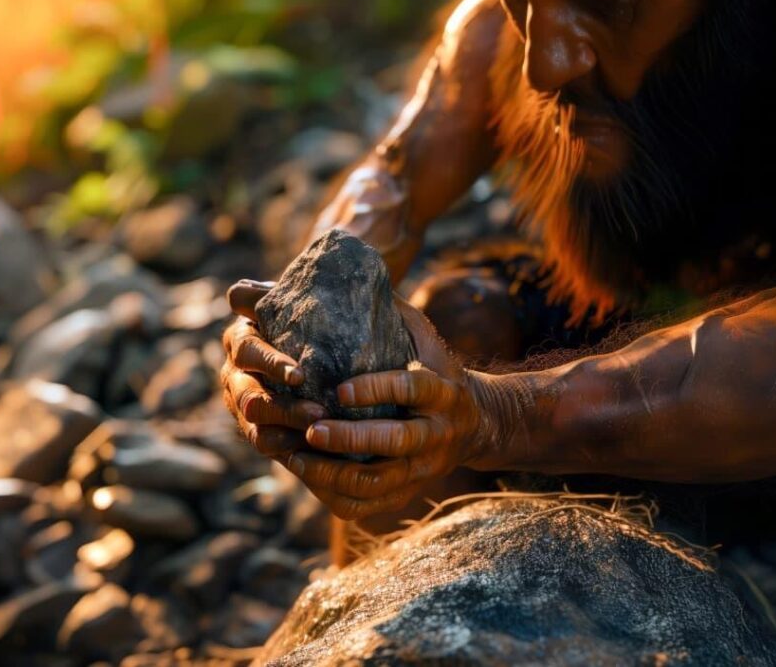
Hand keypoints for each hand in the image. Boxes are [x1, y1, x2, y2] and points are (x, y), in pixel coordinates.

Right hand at [220, 280, 327, 461]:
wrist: (322, 347)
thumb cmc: (310, 318)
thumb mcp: (296, 302)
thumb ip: (269, 296)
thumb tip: (239, 294)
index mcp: (241, 339)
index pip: (248, 351)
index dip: (271, 364)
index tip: (300, 375)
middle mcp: (235, 374)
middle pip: (250, 396)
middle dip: (283, 406)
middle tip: (319, 412)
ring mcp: (244, 406)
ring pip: (257, 425)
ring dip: (287, 430)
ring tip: (320, 433)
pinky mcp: (259, 431)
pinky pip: (267, 445)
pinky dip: (290, 449)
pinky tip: (318, 450)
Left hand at [294, 297, 485, 520]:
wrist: (477, 422)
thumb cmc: (436, 366)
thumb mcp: (422, 334)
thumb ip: (385, 308)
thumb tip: (332, 270)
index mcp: (442, 390)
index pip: (411, 389)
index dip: (377, 389)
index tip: (340, 390)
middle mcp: (437, 432)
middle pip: (396, 443)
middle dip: (351, 439)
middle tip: (310, 430)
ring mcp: (425, 467)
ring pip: (380, 481)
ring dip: (335, 473)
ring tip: (298, 455)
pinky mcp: (410, 490)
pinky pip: (371, 505)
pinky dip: (337, 496)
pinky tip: (308, 476)